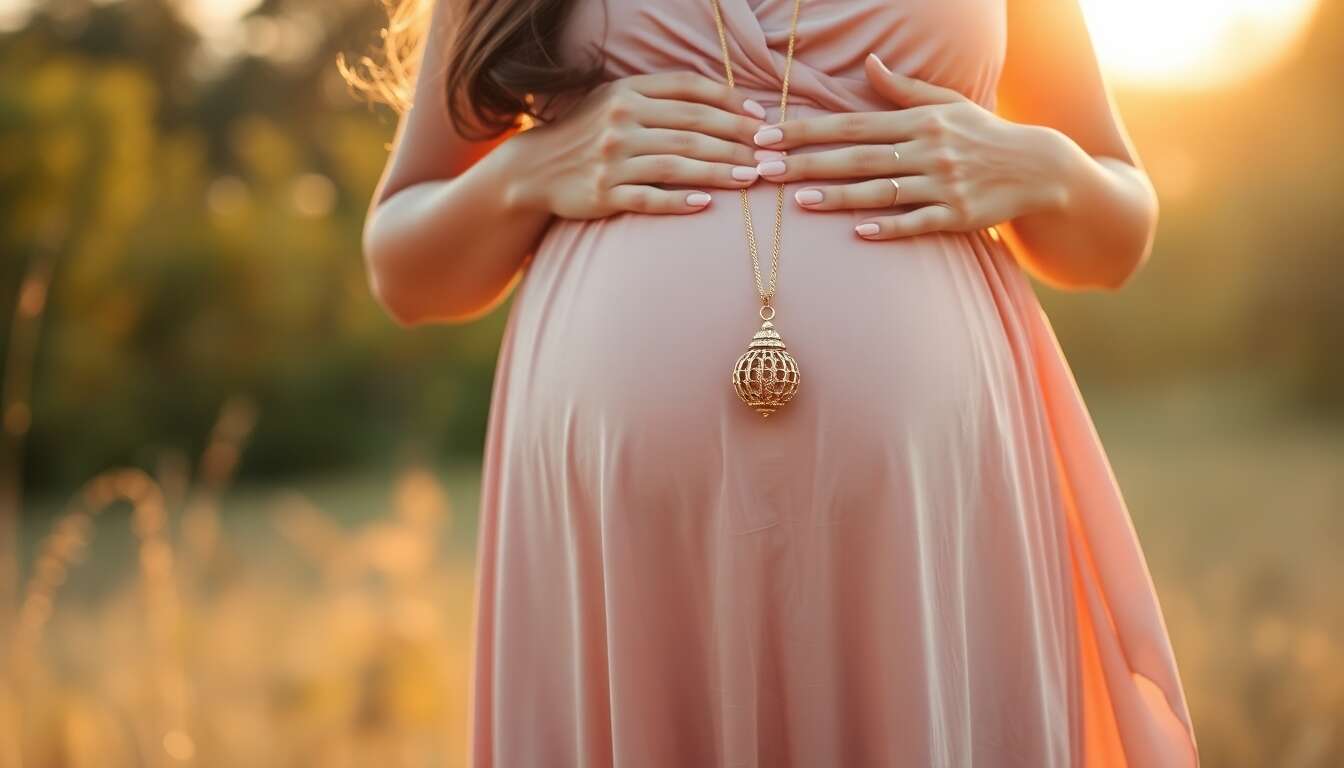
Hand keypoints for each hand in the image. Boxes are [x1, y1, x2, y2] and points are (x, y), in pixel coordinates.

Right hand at [510, 72, 767, 217]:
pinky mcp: (605, 193)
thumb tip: (727, 104)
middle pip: (692, 127)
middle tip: (771, 153)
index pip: (690, 90)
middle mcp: (621, 120)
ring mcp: (612, 158)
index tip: (761, 119)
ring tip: (753, 178)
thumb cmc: (590, 133)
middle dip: (738, 140)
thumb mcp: (618, 101)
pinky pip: (649, 197)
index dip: (730, 102)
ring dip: (720, 171)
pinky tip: (707, 205)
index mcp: (628, 91)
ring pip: (677, 162)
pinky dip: (679, 201)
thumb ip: (662, 97)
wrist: (535, 168)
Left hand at [750, 53, 1068, 239]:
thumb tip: (869, 63)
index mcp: (917, 121)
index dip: (807, 130)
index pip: (850, 125)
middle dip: (808, 162)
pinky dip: (889, 226)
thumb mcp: (947, 103)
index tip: (768, 135)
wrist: (1038, 167)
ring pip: (880, 190)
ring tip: (798, 199)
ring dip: (838, 195)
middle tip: (765, 169)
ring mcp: (941, 184)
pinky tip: (858, 232)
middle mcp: (926, 150)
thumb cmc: (983, 134)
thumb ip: (903, 89)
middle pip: (856, 157)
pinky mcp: (957, 215)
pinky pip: (917, 222)